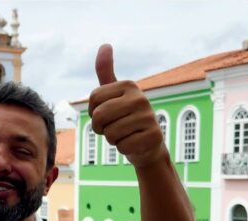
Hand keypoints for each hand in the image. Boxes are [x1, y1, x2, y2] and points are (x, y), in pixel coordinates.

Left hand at [88, 44, 165, 167]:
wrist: (147, 143)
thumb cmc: (125, 117)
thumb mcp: (114, 94)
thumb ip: (106, 72)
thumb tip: (105, 44)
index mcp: (129, 85)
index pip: (93, 99)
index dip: (94, 112)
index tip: (107, 114)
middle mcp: (140, 97)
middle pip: (99, 116)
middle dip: (101, 128)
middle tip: (114, 127)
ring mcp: (149, 117)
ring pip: (110, 134)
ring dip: (113, 139)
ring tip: (126, 134)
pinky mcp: (154, 136)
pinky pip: (123, 147)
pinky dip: (124, 149)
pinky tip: (134, 143)